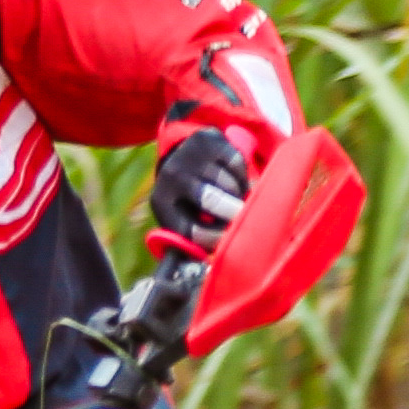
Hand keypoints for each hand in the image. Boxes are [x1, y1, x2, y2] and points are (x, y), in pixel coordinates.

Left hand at [150, 125, 251, 257]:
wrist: (180, 153)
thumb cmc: (186, 201)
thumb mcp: (181, 220)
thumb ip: (193, 244)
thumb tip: (213, 269)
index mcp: (161, 203)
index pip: (191, 229)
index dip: (214, 240)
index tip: (230, 245)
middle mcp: (172, 176)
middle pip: (213, 199)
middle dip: (234, 214)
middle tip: (246, 222)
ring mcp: (190, 156)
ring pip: (229, 183)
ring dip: (241, 196)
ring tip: (238, 200)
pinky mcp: (209, 140)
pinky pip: (237, 164)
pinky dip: (243, 177)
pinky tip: (236, 181)